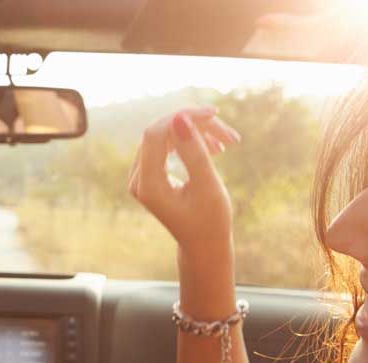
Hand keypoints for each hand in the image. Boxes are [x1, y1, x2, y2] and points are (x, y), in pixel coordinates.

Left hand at [128, 107, 239, 256]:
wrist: (204, 244)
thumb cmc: (210, 221)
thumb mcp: (207, 187)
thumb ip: (193, 152)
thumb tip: (179, 118)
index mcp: (148, 185)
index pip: (156, 134)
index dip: (183, 118)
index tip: (213, 114)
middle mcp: (138, 179)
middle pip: (161, 132)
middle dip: (195, 126)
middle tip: (229, 134)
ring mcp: (141, 175)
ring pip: (166, 136)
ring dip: (197, 134)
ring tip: (226, 144)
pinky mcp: (150, 172)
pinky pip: (167, 145)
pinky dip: (190, 142)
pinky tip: (214, 149)